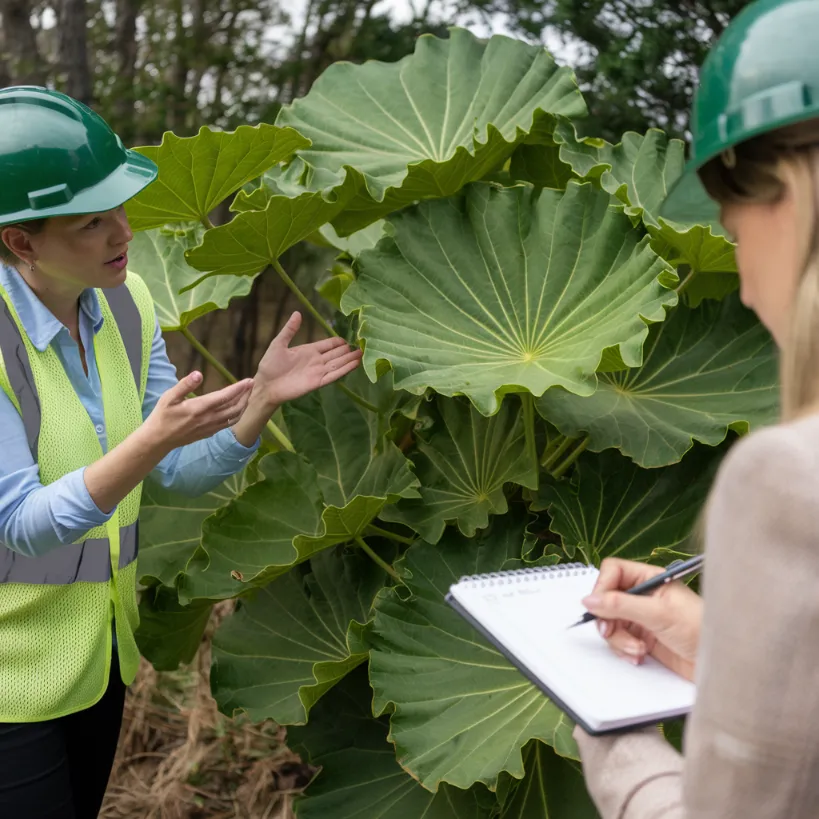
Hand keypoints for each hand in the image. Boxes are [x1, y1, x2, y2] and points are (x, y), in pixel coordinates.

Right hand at [143, 371, 253, 452]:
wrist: (159, 439)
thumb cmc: (162, 416)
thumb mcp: (169, 397)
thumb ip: (185, 385)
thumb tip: (198, 374)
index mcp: (199, 408)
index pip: (225, 396)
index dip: (239, 388)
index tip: (249, 380)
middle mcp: (208, 419)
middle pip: (235, 407)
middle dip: (246, 395)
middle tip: (251, 384)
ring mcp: (211, 427)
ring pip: (234, 417)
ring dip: (244, 405)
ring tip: (247, 395)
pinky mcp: (210, 432)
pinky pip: (229, 423)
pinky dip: (237, 414)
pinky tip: (237, 408)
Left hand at [252, 312, 362, 406]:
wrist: (266, 386)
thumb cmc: (270, 366)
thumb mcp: (278, 344)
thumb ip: (289, 330)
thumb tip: (297, 313)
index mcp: (308, 351)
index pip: (328, 345)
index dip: (338, 342)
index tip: (349, 338)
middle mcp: (316, 361)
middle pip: (336, 354)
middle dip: (348, 350)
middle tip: (363, 345)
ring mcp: (318, 372)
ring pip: (338, 364)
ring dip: (350, 359)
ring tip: (363, 353)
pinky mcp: (318, 382)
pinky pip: (334, 375)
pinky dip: (345, 370)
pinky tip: (354, 365)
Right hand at [581, 558, 702, 681]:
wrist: (722, 666)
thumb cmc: (701, 631)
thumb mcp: (659, 614)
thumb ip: (621, 605)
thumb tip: (588, 600)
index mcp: (650, 579)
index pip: (613, 572)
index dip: (602, 587)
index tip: (600, 607)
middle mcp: (643, 596)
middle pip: (606, 600)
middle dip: (609, 620)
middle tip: (613, 632)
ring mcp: (641, 618)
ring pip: (610, 623)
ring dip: (619, 639)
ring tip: (638, 649)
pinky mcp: (642, 639)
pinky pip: (619, 641)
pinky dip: (624, 650)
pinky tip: (639, 656)